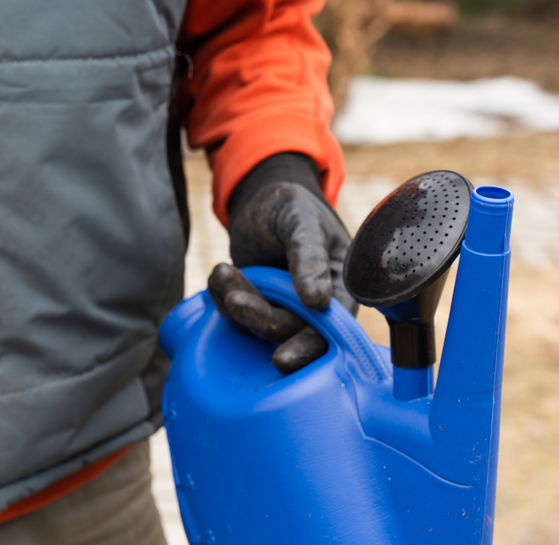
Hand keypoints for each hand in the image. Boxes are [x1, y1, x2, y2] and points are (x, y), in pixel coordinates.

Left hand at [211, 178, 355, 372]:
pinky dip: (222, 296)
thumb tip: (318, 301)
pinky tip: (219, 274)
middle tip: (235, 302)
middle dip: (260, 319)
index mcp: (339, 288)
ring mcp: (282, 306)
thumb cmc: (291, 205)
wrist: (261, 199)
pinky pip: (235, 312)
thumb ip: (309, 256)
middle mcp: (314, 306)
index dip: (308, 346)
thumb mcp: (301, 221)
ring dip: (237, 303)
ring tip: (224, 271)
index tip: (282, 359)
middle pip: (289, 330)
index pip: (330, 329)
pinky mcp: (255, 303)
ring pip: (258, 323)